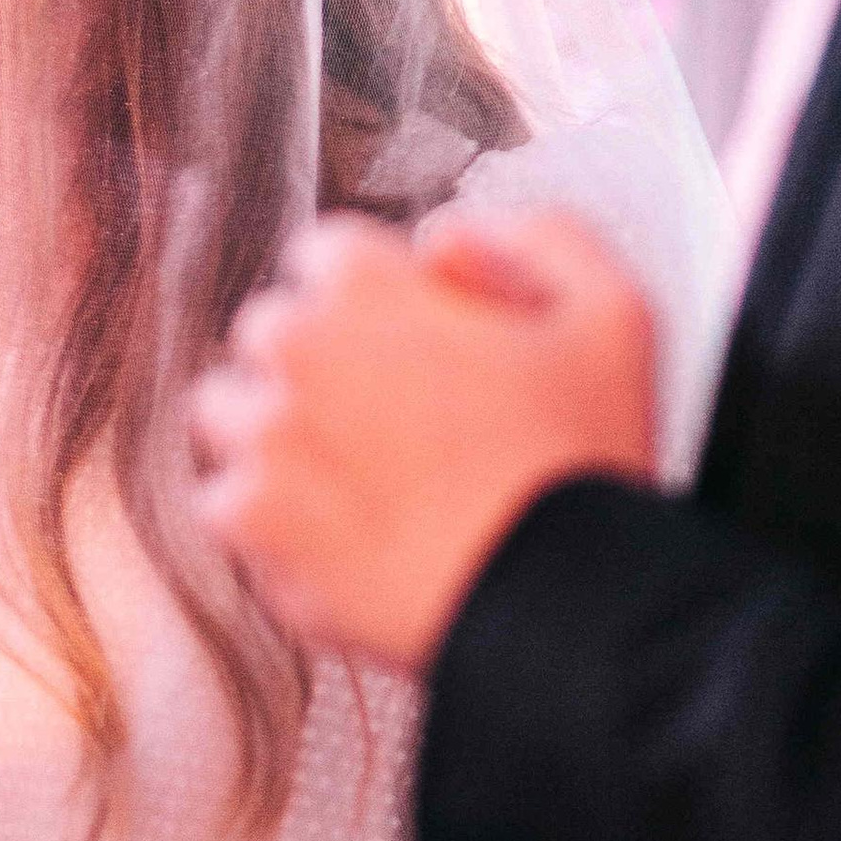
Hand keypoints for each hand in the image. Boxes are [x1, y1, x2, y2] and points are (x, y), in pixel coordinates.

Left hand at [188, 207, 658, 672]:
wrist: (563, 604)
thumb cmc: (589, 460)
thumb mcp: (615, 313)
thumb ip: (537, 238)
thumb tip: (441, 236)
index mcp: (369, 284)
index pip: (327, 255)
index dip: (378, 299)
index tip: (419, 348)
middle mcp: (297, 346)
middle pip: (272, 331)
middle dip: (320, 362)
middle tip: (394, 422)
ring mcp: (263, 435)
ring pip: (229, 412)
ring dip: (275, 435)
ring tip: (359, 483)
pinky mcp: (249, 520)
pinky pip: (224, 503)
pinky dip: (269, 523)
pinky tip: (340, 539)